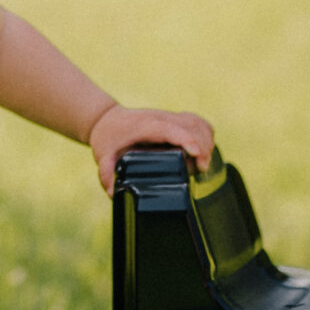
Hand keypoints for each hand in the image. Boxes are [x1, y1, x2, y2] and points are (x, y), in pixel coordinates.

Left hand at [88, 105, 214, 195]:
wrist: (106, 120)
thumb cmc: (107, 138)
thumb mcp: (103, 156)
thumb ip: (106, 174)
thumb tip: (113, 192)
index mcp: (146, 126)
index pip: (171, 129)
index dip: (187, 140)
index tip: (197, 156)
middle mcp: (160, 118)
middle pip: (191, 126)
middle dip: (202, 147)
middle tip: (200, 169)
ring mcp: (169, 117)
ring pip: (197, 122)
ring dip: (207, 141)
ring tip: (203, 164)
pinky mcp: (175, 119)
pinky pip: (197, 122)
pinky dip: (205, 134)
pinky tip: (204, 150)